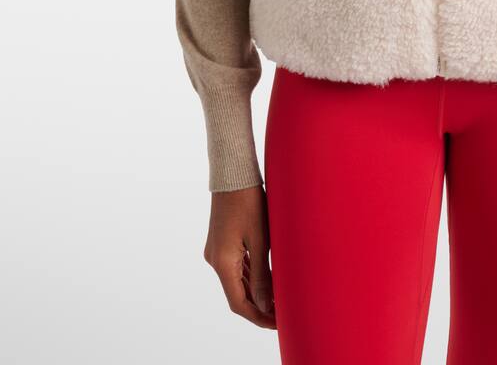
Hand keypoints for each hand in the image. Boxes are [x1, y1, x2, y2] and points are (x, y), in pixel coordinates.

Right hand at [203, 185, 275, 327]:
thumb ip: (261, 274)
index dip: (259, 316)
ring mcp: (216, 251)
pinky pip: (234, 267)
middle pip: (236, 294)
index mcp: (223, 263)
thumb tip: (265, 304)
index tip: (278, 323)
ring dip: (254, 292)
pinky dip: (248, 277)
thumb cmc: (250, 202)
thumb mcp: (260, 239)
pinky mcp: (220, 242)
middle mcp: (215, 260)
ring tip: (276, 299)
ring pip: (235, 281)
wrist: (233, 174)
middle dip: (258, 306)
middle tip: (281, 313)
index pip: (239, 303)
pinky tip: (264, 279)